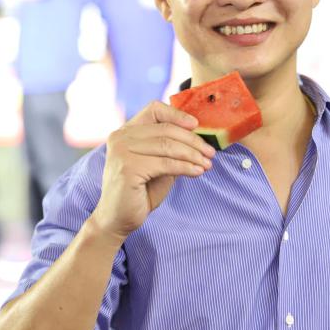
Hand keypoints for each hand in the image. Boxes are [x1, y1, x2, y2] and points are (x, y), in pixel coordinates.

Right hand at [91, 101, 214, 244]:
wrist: (118, 219)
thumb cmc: (140, 191)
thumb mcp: (158, 164)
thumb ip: (170, 149)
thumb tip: (199, 139)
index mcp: (126, 131)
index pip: (154, 110)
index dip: (177, 114)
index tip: (196, 125)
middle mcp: (121, 137)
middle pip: (166, 129)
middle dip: (193, 141)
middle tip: (211, 152)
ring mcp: (122, 151)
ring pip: (168, 146)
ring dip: (193, 155)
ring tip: (208, 164)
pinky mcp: (128, 168)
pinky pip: (166, 163)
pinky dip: (186, 167)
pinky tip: (198, 172)